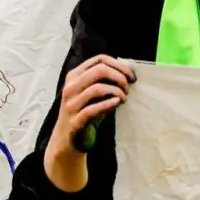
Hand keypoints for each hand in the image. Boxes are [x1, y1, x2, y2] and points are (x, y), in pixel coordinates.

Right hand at [43, 55, 134, 192]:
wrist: (68, 140)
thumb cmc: (85, 113)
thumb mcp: (92, 94)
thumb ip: (103, 81)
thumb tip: (128, 73)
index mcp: (74, 76)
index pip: (99, 59)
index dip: (119, 65)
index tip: (131, 76)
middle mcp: (70, 87)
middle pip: (99, 70)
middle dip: (119, 77)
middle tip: (128, 88)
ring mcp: (71, 104)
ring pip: (97, 88)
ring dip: (116, 91)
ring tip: (124, 98)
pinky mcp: (75, 121)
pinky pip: (93, 109)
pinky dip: (109, 104)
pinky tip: (118, 103)